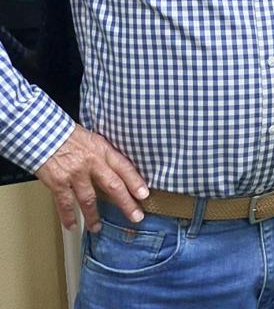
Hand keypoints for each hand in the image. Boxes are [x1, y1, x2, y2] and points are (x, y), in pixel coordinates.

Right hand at [34, 125, 148, 232]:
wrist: (43, 133)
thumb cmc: (68, 136)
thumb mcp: (93, 140)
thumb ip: (105, 155)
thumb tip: (118, 170)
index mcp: (103, 150)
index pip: (124, 167)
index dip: (135, 182)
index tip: (144, 195)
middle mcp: (92, 162)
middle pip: (113, 186)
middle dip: (126, 203)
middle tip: (135, 217)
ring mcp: (75, 174)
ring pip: (89, 199)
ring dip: (94, 216)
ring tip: (97, 227)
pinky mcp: (58, 182)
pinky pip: (65, 203)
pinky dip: (68, 216)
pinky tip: (71, 225)